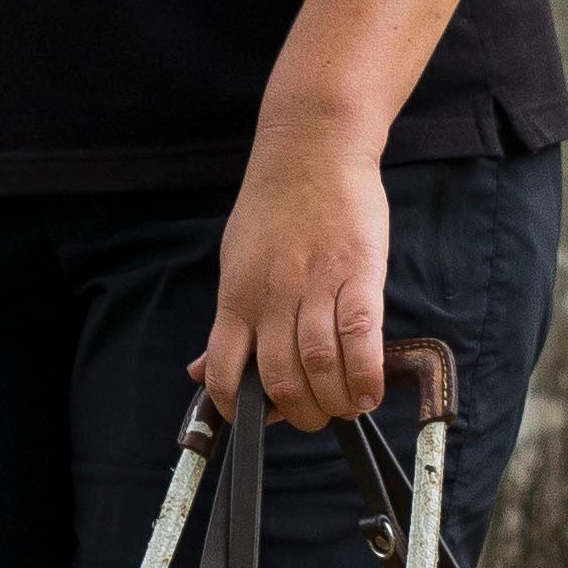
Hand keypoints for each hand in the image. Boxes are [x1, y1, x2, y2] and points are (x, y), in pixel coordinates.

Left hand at [200, 125, 396, 429]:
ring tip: (344, 408)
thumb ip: (227, 324)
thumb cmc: (273, 207)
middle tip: (315, 416)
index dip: (237, 407)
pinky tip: (368, 393)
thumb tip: (199, 373)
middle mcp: (273, 295)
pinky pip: (361, 334)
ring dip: (333, 401)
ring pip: (319, 363)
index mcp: (237, 296)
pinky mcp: (359, 271)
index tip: (257, 421)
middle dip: (298, 413)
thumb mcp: (235, 262)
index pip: (225, 368)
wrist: (311, 146)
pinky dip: (365, 373)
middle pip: (279, 376)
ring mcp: (317, 283)